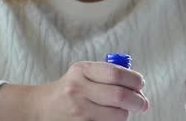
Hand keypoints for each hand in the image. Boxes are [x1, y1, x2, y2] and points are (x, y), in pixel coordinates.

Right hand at [32, 61, 148, 120]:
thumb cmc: (72, 88)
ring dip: (125, 113)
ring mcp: (77, 110)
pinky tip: (111, 117)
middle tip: (143, 103)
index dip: (134, 80)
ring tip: (123, 110)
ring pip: (116, 115)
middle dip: (137, 100)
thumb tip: (140, 89)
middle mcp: (78, 89)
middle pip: (119, 96)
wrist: (42, 106)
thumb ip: (110, 75)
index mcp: (82, 70)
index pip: (116, 74)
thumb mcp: (86, 73)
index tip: (140, 84)